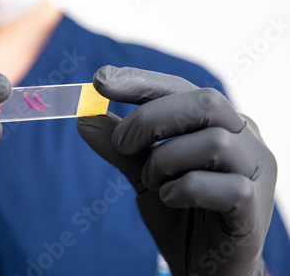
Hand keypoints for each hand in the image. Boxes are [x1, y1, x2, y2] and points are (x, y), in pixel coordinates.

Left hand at [77, 66, 274, 275]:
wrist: (203, 265)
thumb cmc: (178, 211)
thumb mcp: (142, 174)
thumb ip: (119, 147)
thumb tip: (83, 117)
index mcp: (215, 121)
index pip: (180, 87)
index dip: (140, 81)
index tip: (100, 81)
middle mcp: (243, 135)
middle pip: (204, 101)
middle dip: (150, 118)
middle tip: (121, 143)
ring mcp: (255, 168)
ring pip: (213, 142)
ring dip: (165, 161)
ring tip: (152, 181)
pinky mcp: (255, 204)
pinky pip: (223, 186)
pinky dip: (184, 190)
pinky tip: (170, 199)